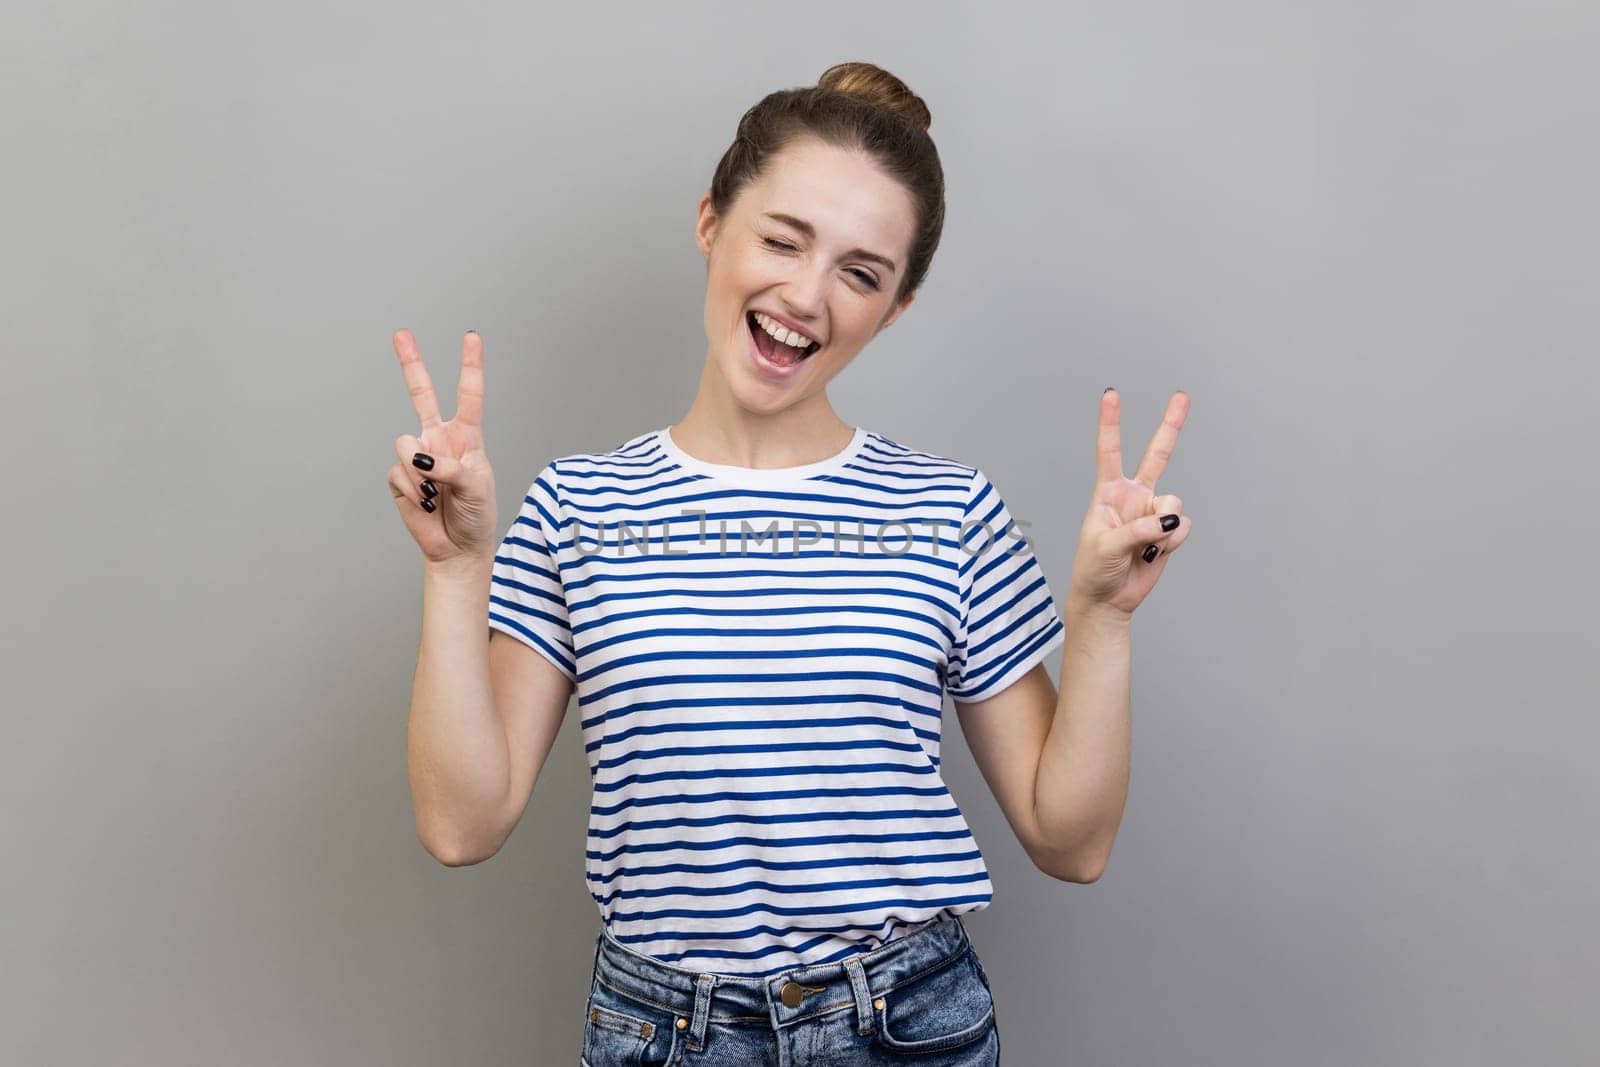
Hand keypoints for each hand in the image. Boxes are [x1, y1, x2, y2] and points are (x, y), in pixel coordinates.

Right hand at [386, 329, 498, 566]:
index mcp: (466, 436)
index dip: (470, 366)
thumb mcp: (477, 487)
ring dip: (422, 472)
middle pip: (422, 394)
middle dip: (411, 363)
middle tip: (401, 333)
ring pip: (405, 444)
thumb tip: (421, 458)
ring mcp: (418, 456)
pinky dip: (413, 489)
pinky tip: (426, 502)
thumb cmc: (477, 514)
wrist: (458, 548)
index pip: (468, 395)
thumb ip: (452, 467)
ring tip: (438, 493)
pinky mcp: (400, 476)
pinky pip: (398, 472)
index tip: (471, 337)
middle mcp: (439, 439)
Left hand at [1065, 388, 1192, 617]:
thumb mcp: (1106, 547)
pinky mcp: (1169, 532)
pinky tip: (1155, 553)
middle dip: (1171, 425)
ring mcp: (1153, 513)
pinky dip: (1172, 542)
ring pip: (1174, 503)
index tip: (1110, 393)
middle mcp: (1133, 497)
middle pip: (1157, 455)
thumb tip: (1169, 520)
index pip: (1109, 451)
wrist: (1108, 600)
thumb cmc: (1094, 570)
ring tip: (1144, 547)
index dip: (1111, 422)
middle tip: (1182, 396)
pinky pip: (1183, 527)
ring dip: (1163, 527)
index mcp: (1108, 493)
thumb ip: (1137, 530)